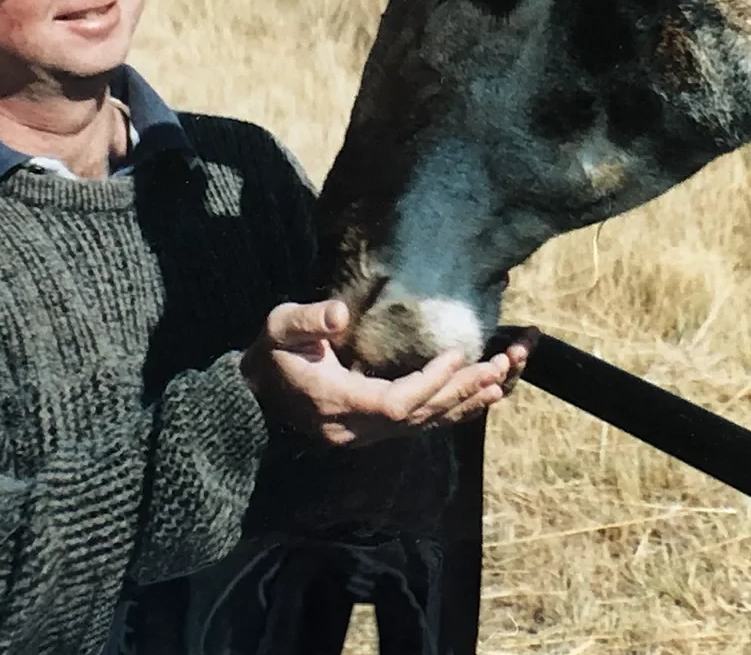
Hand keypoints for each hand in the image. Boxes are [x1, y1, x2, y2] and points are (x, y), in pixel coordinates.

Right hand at [239, 300, 531, 446]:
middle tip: (495, 368)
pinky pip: (416, 428)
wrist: (252, 393)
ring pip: (421, 427)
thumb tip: (341, 313)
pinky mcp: (369, 433)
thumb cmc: (271, 352)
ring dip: (460, 405)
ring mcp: (362, 436)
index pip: (396, 402)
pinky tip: (472, 400)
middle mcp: (354, 430)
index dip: (430, 381)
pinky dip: (446, 413)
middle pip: (417, 418)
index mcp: (337, 402)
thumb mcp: (281, 327)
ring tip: (497, 384)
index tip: (458, 353)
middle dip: (458, 393)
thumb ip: (310, 320)